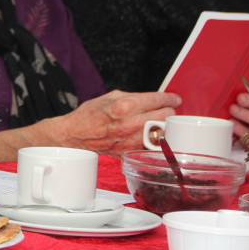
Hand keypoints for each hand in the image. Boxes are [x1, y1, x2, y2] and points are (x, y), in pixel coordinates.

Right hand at [27, 90, 181, 156]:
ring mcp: (130, 140)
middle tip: (167, 110)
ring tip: (161, 123)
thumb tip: (152, 98)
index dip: (170, 98)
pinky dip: (155, 141)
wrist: (74, 136)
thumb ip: (133, 96)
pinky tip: (151, 136)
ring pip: (162, 133)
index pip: (158, 100)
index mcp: (125, 106)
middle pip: (165, 117)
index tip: (174, 99)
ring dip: (164, 127)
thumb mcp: (109, 97)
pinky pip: (151, 146)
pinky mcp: (129, 153)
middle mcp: (130, 124)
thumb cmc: (89, 115)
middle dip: (168, 112)